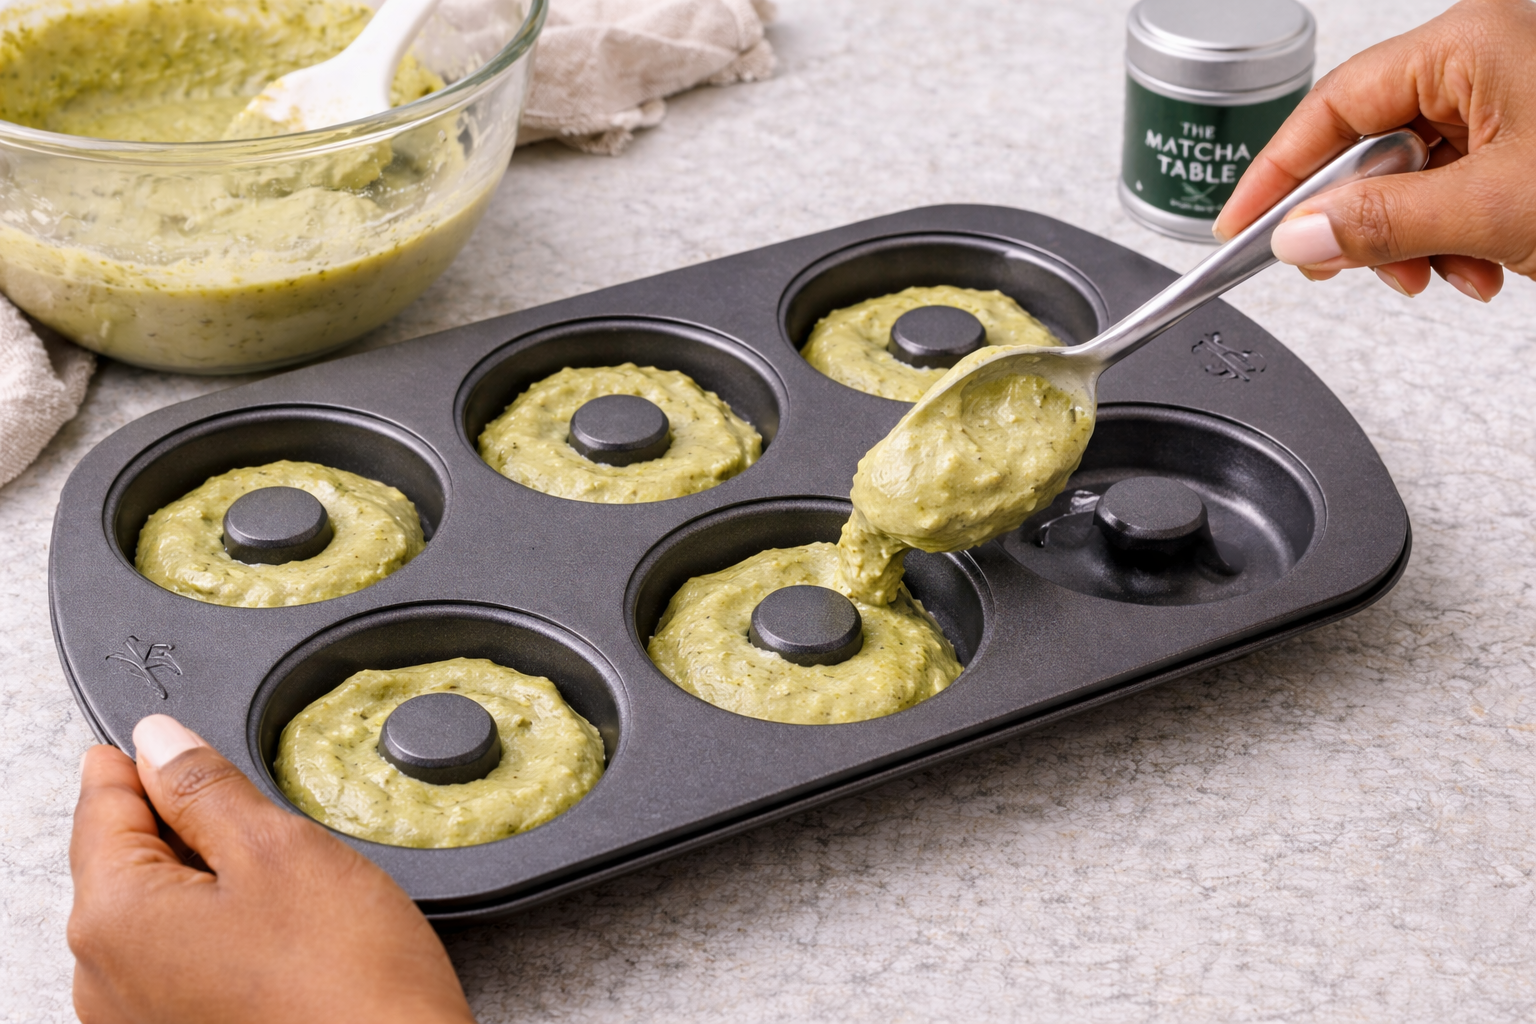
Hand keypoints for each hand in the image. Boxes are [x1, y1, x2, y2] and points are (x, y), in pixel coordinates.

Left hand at [68, 715, 476, 1023]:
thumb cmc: (346, 983)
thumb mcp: (279, 850)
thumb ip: (205, 787)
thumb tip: (159, 742)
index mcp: (113, 919)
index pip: (101, 803)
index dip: (148, 758)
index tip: (182, 738)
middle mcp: (103, 980)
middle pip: (123, 859)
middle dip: (183, 825)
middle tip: (262, 819)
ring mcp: (136, 1020)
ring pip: (155, 911)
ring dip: (206, 880)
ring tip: (284, 886)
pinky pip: (177, 961)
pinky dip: (217, 931)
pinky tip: (279, 934)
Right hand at [1213, 0, 1535, 300]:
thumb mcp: (1492, 208)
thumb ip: (1384, 223)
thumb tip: (1298, 235)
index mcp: (1467, 44)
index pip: (1334, 105)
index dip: (1279, 174)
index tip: (1241, 226)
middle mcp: (1483, 60)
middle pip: (1368, 144)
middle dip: (1359, 220)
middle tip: (1335, 264)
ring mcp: (1508, 98)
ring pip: (1412, 177)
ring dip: (1412, 241)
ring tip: (1438, 275)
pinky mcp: (1526, 140)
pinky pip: (1456, 187)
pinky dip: (1453, 238)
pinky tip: (1478, 266)